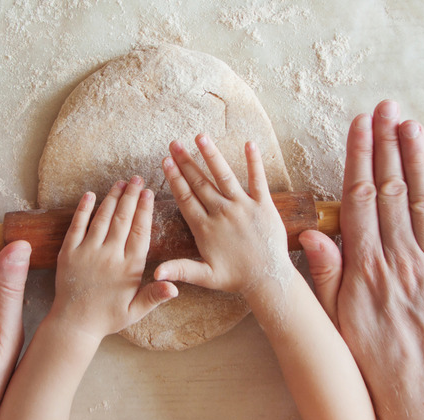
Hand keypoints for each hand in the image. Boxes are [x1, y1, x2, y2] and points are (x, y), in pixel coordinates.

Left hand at [49, 176, 177, 341]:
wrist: (74, 324)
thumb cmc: (108, 317)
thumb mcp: (136, 310)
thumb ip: (155, 296)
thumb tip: (176, 287)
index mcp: (128, 268)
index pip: (140, 231)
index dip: (145, 210)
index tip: (149, 193)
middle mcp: (109, 256)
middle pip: (122, 219)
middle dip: (131, 196)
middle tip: (137, 178)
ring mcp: (87, 253)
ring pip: (102, 218)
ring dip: (111, 198)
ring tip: (120, 183)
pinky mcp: (68, 253)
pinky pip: (76, 226)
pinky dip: (83, 209)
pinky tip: (90, 195)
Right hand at [154, 134, 294, 298]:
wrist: (268, 279)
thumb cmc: (235, 278)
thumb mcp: (204, 277)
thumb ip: (179, 270)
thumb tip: (155, 274)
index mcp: (206, 229)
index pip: (186, 198)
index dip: (175, 179)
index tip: (165, 162)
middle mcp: (223, 214)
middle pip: (200, 183)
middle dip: (186, 162)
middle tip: (174, 144)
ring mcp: (244, 207)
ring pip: (224, 177)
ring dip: (212, 155)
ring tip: (200, 137)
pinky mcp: (264, 206)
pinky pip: (258, 180)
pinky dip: (254, 162)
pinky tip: (250, 144)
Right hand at [299, 100, 423, 419]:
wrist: (414, 383)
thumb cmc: (368, 348)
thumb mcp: (333, 313)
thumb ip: (325, 270)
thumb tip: (312, 233)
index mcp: (366, 263)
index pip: (361, 197)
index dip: (360, 157)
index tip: (359, 125)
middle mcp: (400, 257)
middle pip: (393, 189)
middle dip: (388, 144)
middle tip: (386, 108)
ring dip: (417, 159)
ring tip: (410, 125)